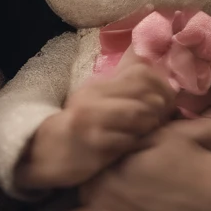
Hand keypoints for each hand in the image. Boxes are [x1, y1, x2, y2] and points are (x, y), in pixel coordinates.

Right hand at [13, 64, 175, 190]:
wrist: (46, 152)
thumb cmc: (78, 124)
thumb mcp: (96, 96)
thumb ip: (122, 82)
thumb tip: (147, 58)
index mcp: (99, 86)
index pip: (141, 74)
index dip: (161, 86)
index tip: (165, 99)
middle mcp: (95, 101)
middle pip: (145, 96)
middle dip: (161, 109)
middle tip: (162, 117)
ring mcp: (94, 125)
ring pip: (140, 117)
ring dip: (151, 126)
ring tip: (149, 131)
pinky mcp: (95, 149)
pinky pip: (129, 142)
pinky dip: (138, 143)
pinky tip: (135, 145)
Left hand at [52, 117, 210, 210]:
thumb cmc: (202, 158)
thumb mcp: (171, 130)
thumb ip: (142, 126)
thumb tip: (123, 117)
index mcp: (116, 160)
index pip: (86, 159)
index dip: (89, 158)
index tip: (91, 157)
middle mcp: (109, 191)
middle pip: (79, 188)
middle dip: (82, 184)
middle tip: (89, 182)